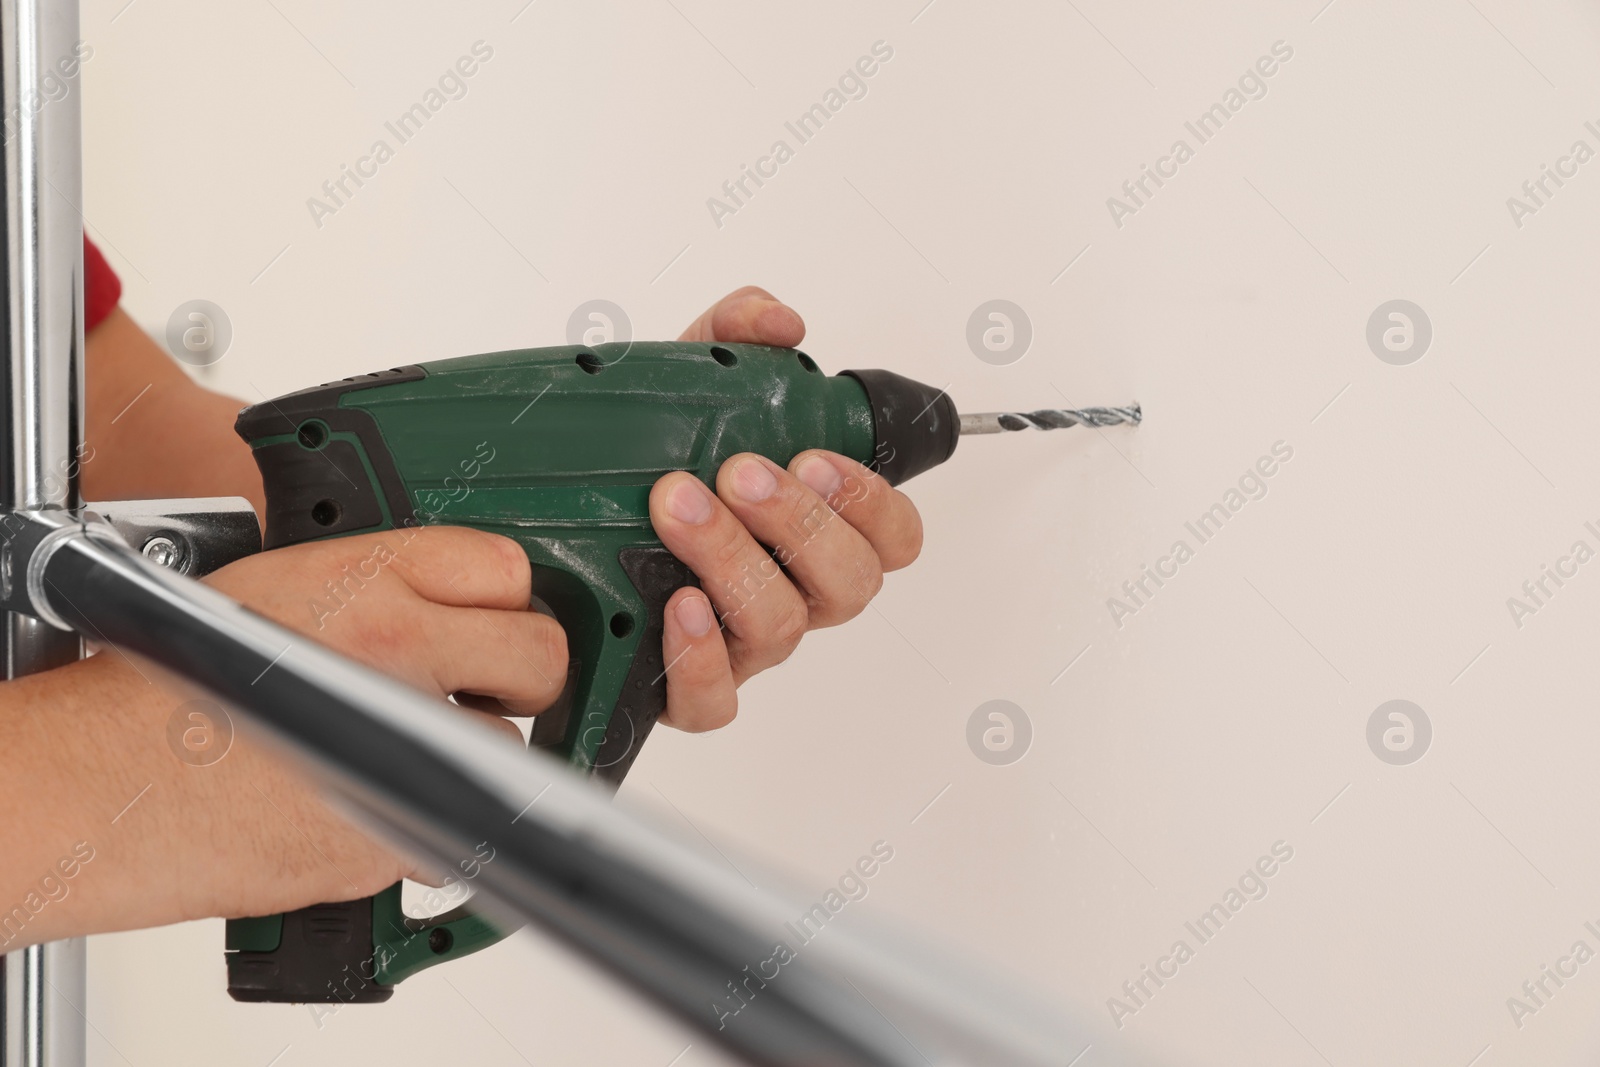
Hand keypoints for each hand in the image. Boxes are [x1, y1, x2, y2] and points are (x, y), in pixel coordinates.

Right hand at [186, 526, 562, 915]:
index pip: (504, 570)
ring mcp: (401, 738)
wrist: (94, 786)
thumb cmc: (153, 694)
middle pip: (539, 656)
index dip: (504, 602)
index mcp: (366, 577)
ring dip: (473, 757)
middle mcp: (395, 647)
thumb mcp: (270, 589)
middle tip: (485, 691)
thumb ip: (369, 590)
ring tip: (400, 758)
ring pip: (509, 747)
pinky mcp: (391, 826)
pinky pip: (460, 830)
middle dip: (521, 678)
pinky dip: (431, 830)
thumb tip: (436, 607)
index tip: (493, 625)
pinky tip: (371, 809)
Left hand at [651, 287, 924, 731]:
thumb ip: (735, 336)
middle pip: (849, 585)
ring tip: (677, 505)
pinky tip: (672, 604)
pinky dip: (701, 656)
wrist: (543, 527)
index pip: (891, 536)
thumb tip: (780, 323)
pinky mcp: (683, 689)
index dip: (871, 501)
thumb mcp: (684, 385)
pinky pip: (715, 702)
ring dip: (734, 560)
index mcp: (812, 531)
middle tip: (741, 472)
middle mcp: (790, 591)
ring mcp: (741, 644)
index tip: (815, 457)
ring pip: (780, 628)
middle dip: (800, 523)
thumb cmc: (640, 465)